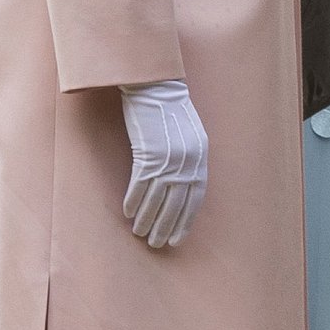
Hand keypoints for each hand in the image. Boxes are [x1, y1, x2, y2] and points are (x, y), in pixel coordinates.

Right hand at [119, 78, 207, 249]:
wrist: (155, 85)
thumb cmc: (169, 108)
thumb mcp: (190, 134)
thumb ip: (190, 159)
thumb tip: (182, 184)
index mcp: (201, 156)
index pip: (196, 197)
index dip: (186, 219)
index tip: (177, 237)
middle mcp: (188, 160)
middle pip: (177, 202)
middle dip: (167, 226)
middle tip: (158, 243)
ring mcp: (169, 158)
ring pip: (157, 198)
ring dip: (147, 218)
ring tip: (140, 233)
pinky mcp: (148, 153)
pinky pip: (140, 185)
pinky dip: (134, 201)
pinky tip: (128, 213)